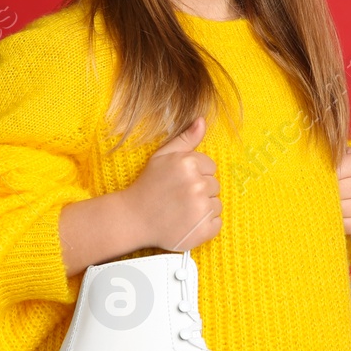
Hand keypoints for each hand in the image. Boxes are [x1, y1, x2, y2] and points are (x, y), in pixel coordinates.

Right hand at [124, 116, 221, 250]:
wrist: (134, 219)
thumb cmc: (149, 186)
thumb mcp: (163, 156)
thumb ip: (185, 138)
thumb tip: (202, 121)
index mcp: (189, 164)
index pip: (211, 167)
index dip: (196, 174)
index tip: (180, 182)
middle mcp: (197, 185)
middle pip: (215, 185)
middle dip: (200, 190)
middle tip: (179, 196)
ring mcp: (201, 209)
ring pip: (216, 204)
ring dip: (203, 208)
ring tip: (182, 209)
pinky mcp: (203, 230)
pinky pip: (217, 223)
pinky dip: (205, 225)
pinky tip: (187, 222)